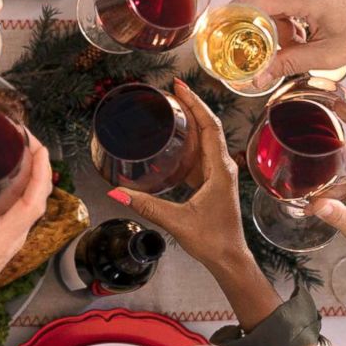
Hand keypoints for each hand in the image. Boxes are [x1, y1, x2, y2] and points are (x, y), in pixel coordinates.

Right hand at [106, 80, 243, 269]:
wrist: (229, 258)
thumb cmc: (212, 240)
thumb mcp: (176, 221)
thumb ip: (146, 205)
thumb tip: (116, 193)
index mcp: (220, 170)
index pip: (210, 127)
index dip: (195, 104)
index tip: (180, 87)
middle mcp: (223, 167)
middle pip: (209, 127)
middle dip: (192, 106)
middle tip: (172, 90)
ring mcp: (219, 174)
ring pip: (206, 140)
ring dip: (192, 122)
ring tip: (173, 108)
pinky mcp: (213, 182)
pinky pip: (201, 154)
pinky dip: (189, 141)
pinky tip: (175, 140)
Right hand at [238, 0, 345, 88]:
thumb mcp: (332, 52)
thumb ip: (289, 63)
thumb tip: (256, 78)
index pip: (247, 2)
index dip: (231, 24)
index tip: (226, 44)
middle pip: (257, 3)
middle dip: (262, 31)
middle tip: (280, 52)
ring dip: (278, 22)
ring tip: (304, 39)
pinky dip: (289, 10)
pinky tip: (309, 23)